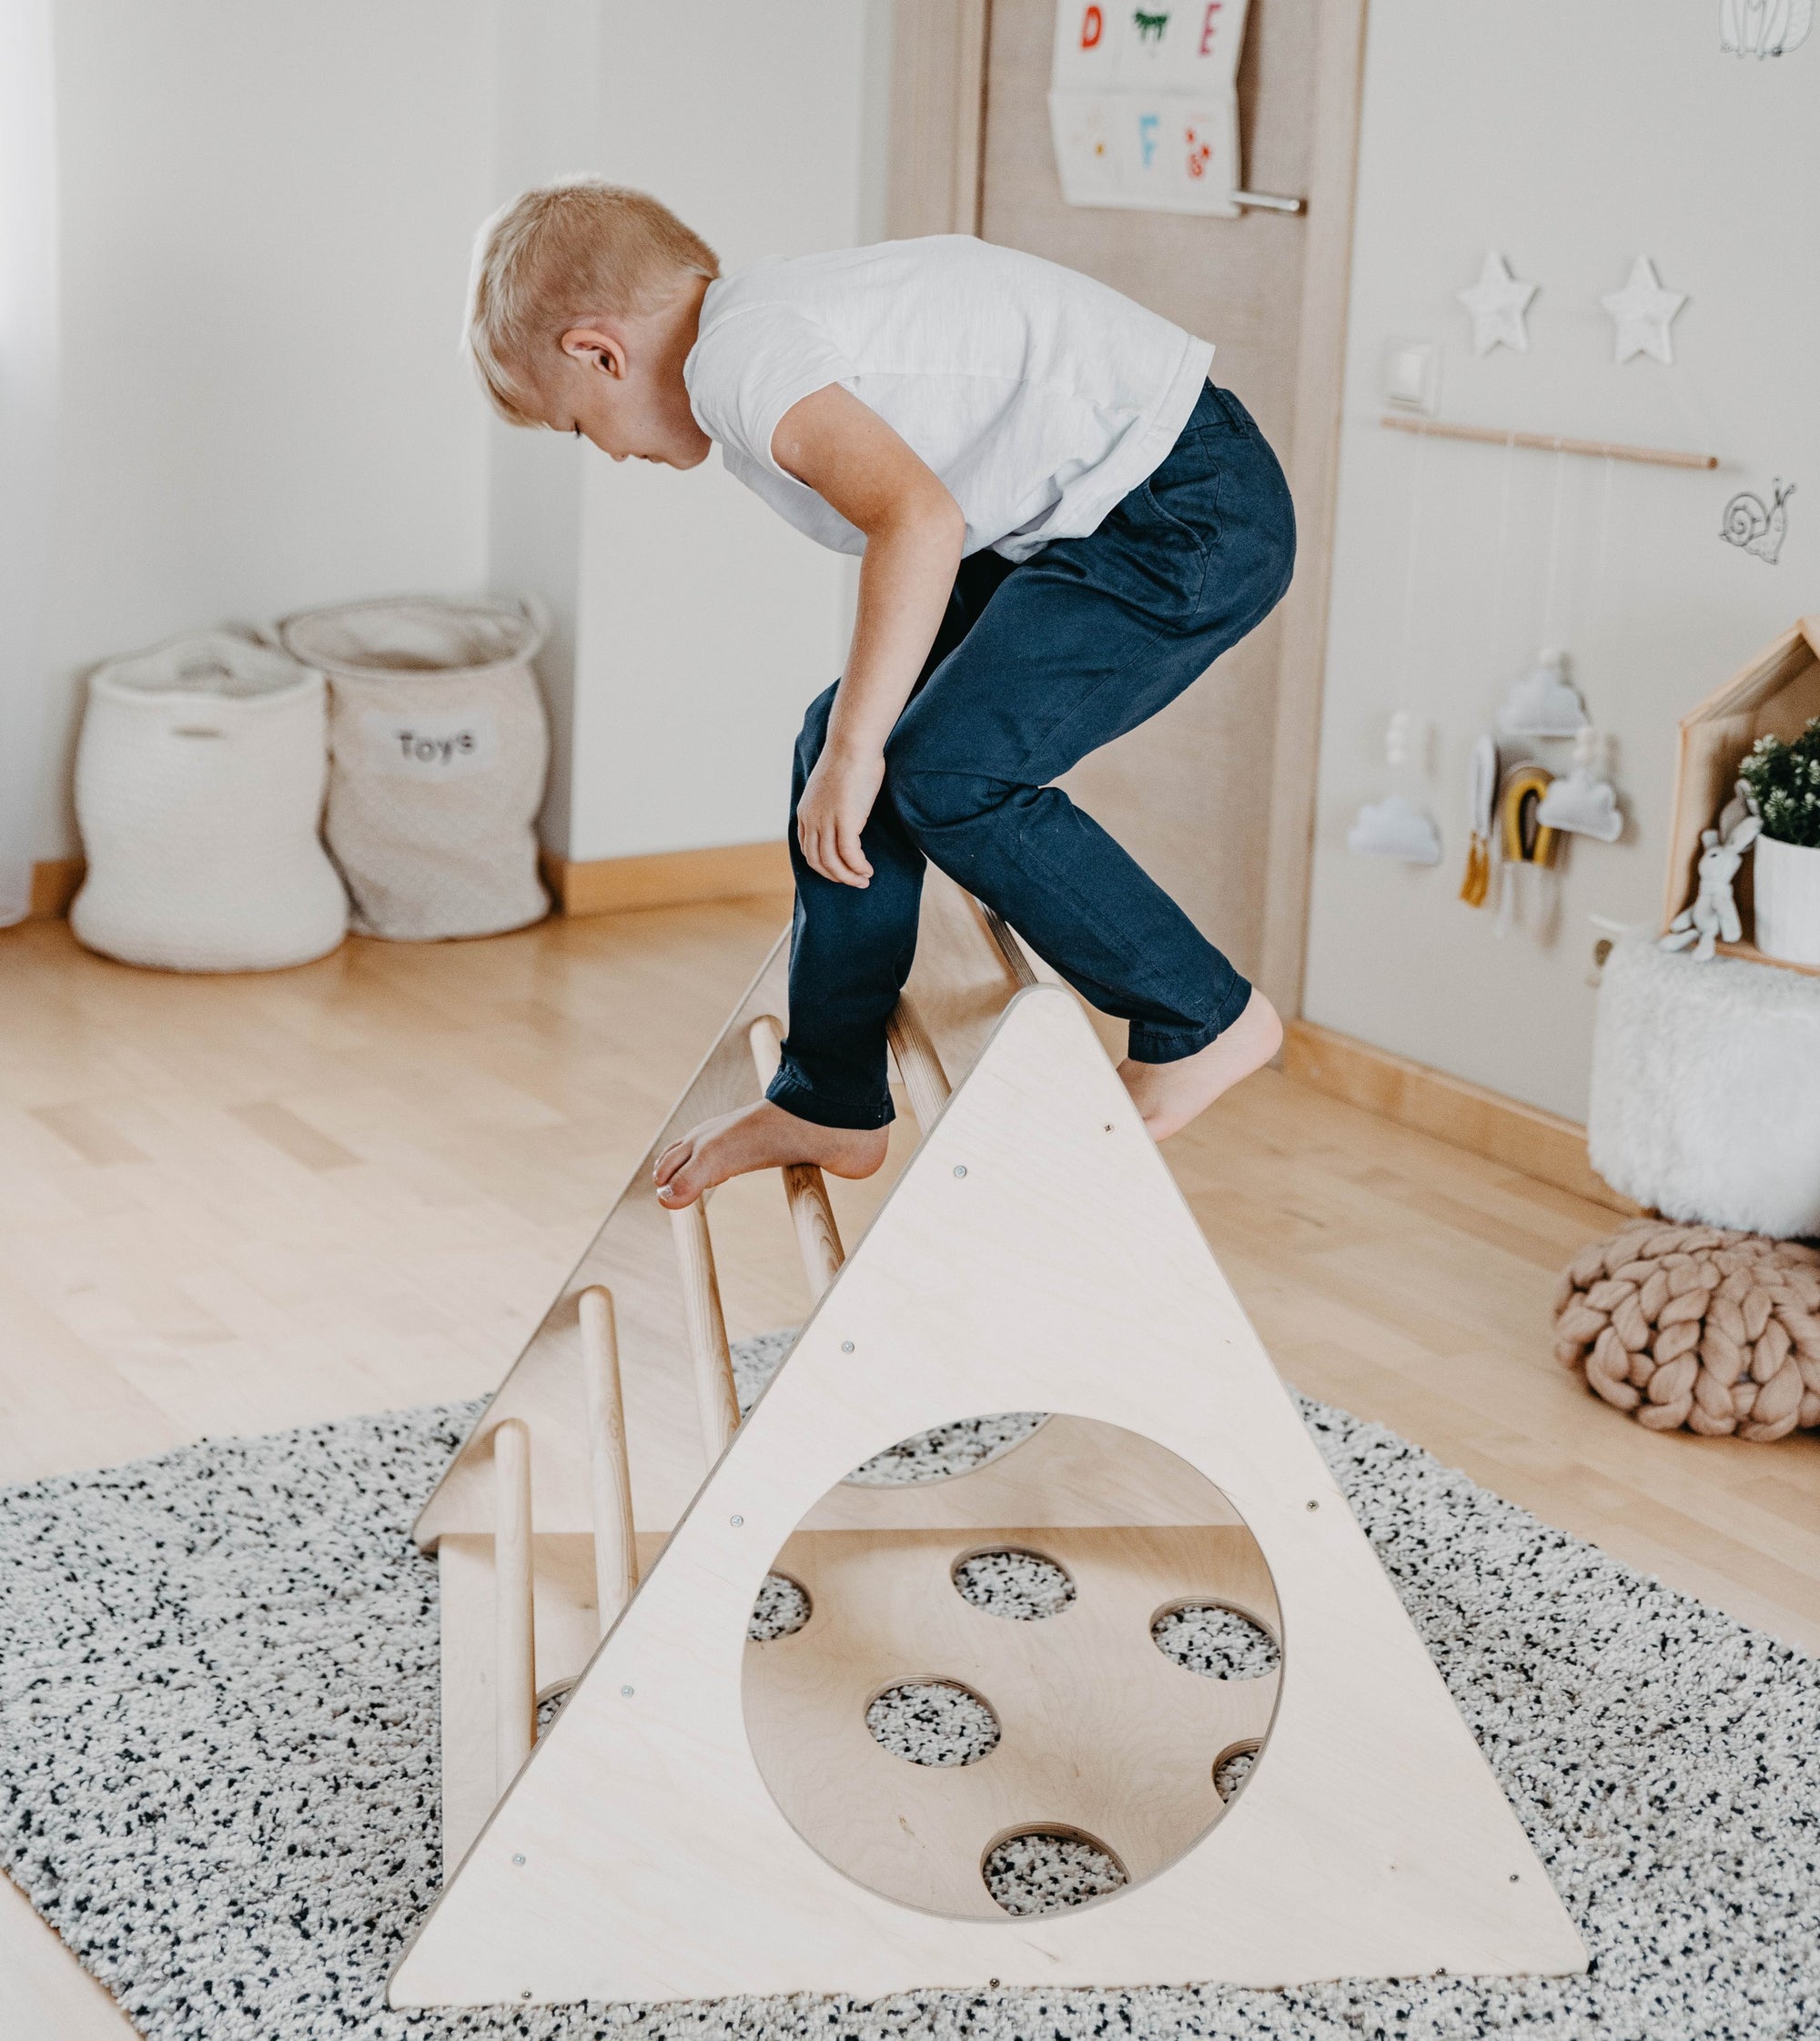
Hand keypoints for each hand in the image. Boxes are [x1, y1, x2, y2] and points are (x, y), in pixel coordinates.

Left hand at [798, 748, 884, 887]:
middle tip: (854, 882)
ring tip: (864, 880)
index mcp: (805, 812)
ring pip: (832, 863)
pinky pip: (849, 854)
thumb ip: (832, 805)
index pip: (807, 850)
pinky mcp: (844, 820)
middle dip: (836, 877)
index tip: (840, 870)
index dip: (823, 866)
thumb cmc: (849, 759)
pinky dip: (858, 866)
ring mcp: (825, 820)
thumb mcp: (831, 787)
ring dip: (849, 877)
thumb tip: (846, 814)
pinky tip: (868, 870)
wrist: (853, 744)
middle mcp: (811, 819)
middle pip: (817, 861)